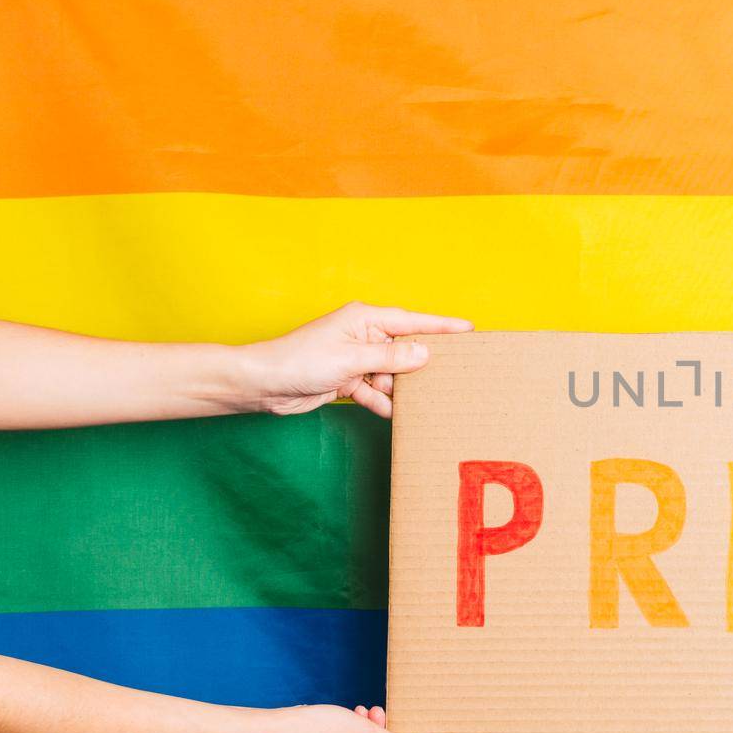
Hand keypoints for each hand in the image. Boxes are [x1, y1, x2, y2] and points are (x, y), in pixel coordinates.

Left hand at [242, 302, 471, 417]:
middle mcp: (363, 336)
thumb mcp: (351, 358)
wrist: (264, 385)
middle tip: (452, 374)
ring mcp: (356, 359)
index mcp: (365, 319)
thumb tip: (424, 354)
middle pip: (404, 349)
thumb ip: (391, 357)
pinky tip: (393, 414)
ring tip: (421, 402)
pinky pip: (375, 391)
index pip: (412, 321)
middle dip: (421, 365)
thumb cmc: (300, 360)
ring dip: (400, 389)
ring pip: (392, 374)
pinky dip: (382, 402)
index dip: (441, 326)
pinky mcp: (348, 380)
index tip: (469, 329)